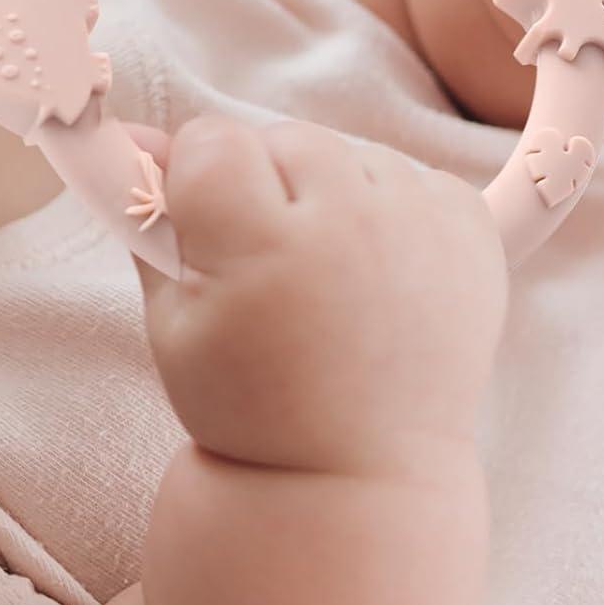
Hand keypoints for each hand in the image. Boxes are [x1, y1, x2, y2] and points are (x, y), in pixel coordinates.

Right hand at [124, 115, 505, 478]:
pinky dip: (392, 207)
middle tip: (270, 262)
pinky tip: (377, 269)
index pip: (212, 139)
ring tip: (327, 270)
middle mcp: (350, 223)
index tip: (208, 229)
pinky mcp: (471, 235)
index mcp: (265, 245)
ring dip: (330, 191)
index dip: (197, 179)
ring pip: (348, 150)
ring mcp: (420, 227)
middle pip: (282, 137)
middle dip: (265, 181)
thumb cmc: (247, 400)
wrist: (355, 473)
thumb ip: (148, 214)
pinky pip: (415, 173)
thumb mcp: (171, 317)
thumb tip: (132, 131)